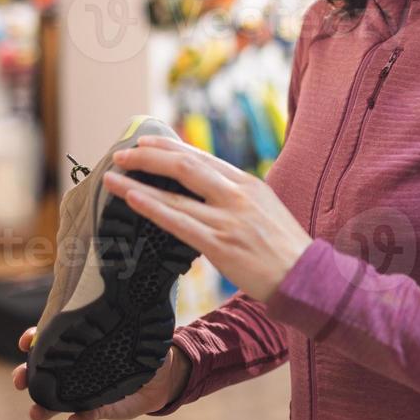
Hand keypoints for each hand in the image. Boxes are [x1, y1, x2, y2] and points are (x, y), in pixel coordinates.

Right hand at [10, 326, 191, 419]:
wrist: (162, 378)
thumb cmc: (146, 348)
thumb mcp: (140, 333)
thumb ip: (135, 325)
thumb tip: (139, 309)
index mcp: (82, 345)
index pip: (51, 339)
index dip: (34, 339)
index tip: (26, 340)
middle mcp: (77, 368)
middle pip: (42, 372)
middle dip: (25, 375)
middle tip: (19, 381)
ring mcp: (84, 390)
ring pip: (55, 400)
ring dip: (42, 408)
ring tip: (36, 414)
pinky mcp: (98, 409)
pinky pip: (84, 416)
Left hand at [103, 136, 312, 303]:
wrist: (305, 276)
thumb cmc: (284, 247)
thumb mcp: (264, 209)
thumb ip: (236, 197)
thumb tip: (206, 192)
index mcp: (247, 183)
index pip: (201, 157)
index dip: (169, 147)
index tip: (145, 143)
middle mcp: (237, 194)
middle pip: (185, 164)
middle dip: (148, 156)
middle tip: (122, 154)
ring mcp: (228, 218)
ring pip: (176, 191)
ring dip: (139, 180)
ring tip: (113, 175)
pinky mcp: (220, 244)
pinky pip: (178, 221)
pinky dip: (152, 207)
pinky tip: (132, 198)